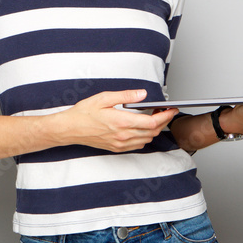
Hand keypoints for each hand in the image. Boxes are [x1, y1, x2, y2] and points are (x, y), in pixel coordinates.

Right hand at [52, 90, 179, 152]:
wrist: (70, 129)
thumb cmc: (84, 113)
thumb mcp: (104, 98)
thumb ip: (126, 96)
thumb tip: (142, 94)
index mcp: (122, 121)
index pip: (152, 122)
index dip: (165, 116)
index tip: (171, 110)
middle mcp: (123, 135)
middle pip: (153, 132)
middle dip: (162, 121)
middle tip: (164, 111)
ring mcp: (120, 143)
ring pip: (147, 139)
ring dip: (153, 130)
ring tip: (152, 118)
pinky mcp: (116, 148)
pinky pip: (137, 145)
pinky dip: (144, 137)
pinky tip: (140, 128)